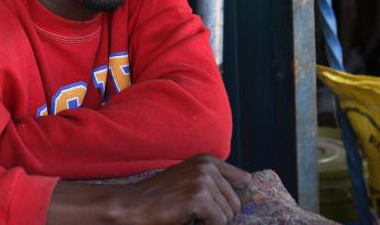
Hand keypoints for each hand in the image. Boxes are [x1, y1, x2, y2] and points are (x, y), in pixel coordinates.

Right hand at [115, 154, 250, 224]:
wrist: (134, 204)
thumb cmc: (161, 197)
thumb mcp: (190, 180)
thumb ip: (213, 182)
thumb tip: (242, 197)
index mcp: (208, 160)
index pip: (244, 181)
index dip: (237, 199)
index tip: (221, 209)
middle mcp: (208, 166)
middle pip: (237, 202)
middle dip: (222, 214)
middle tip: (197, 214)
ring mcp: (203, 181)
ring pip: (229, 215)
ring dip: (212, 221)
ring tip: (190, 215)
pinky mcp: (199, 198)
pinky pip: (219, 222)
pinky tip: (188, 218)